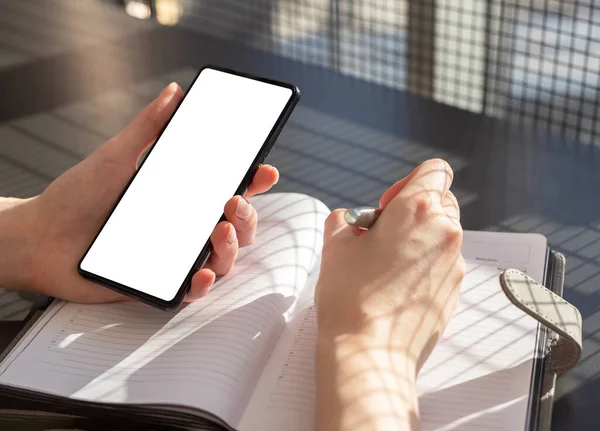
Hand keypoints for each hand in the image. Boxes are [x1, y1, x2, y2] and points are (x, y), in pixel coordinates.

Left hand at [0, 83, 277, 302]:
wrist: (40, 239)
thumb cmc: (76, 196)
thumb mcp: (116, 156)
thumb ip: (149, 127)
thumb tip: (174, 92)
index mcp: (181, 195)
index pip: (228, 187)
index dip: (252, 181)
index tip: (265, 170)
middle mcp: (184, 225)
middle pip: (237, 225)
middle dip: (248, 213)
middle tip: (233, 200)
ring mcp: (176, 255)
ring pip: (225, 257)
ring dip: (233, 246)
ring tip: (218, 230)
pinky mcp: (161, 283)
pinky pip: (194, 289)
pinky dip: (205, 282)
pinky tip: (202, 272)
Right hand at [316, 158, 464, 368]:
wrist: (370, 354)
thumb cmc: (350, 298)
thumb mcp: (335, 246)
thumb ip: (344, 220)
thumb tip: (351, 222)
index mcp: (418, 210)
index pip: (435, 171)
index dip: (408, 182)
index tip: (387, 207)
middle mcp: (445, 233)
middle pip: (441, 202)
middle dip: (414, 211)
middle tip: (383, 236)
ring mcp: (453, 264)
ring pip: (442, 235)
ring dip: (419, 240)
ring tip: (386, 267)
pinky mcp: (454, 291)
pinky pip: (442, 265)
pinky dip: (423, 267)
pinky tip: (396, 289)